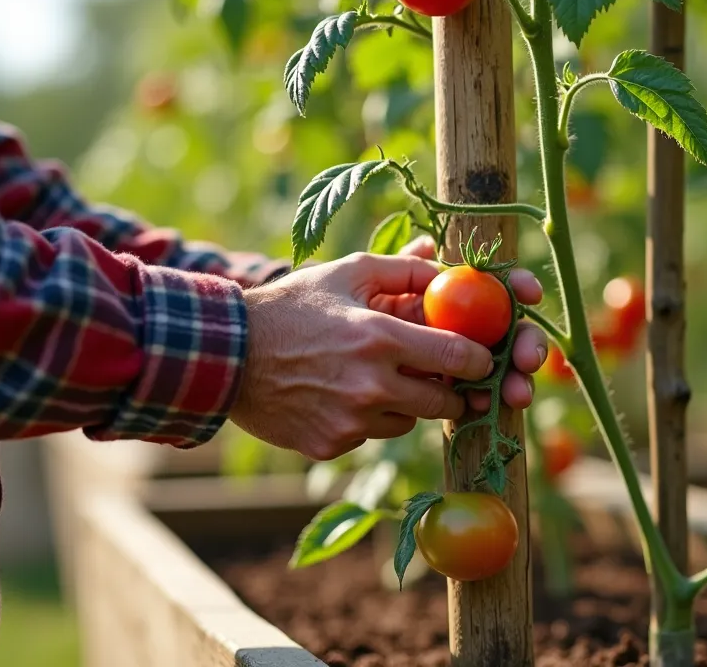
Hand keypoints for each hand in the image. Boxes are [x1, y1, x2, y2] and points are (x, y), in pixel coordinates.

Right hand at [229, 239, 547, 460]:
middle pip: (445, 402)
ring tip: (382, 379)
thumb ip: (402, 269)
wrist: (227, 354)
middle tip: (447, 379)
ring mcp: (351, 420)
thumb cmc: (291, 307)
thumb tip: (443, 261)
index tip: (479, 357)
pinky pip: (370, 435)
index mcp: (380, 338)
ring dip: (408, 404)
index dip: (478, 360)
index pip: (459, 357)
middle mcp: (372, 385)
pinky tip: (343, 395)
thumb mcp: (345, 274)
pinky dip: (368, 419)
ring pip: (410, 421)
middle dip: (453, 390)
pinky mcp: (331, 444)